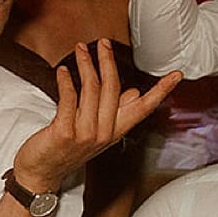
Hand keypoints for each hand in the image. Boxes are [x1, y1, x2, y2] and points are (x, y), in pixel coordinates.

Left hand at [13, 40, 181, 191]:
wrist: (41, 174)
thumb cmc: (65, 150)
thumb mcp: (96, 133)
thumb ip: (115, 112)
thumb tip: (133, 92)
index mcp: (115, 131)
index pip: (143, 108)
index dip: (160, 90)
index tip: (176, 75)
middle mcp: (104, 133)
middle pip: (113, 88)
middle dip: (108, 61)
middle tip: (104, 43)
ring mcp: (85, 133)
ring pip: (91, 89)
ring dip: (85, 64)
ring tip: (80, 50)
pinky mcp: (65, 131)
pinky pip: (68, 98)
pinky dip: (66, 81)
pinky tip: (63, 71)